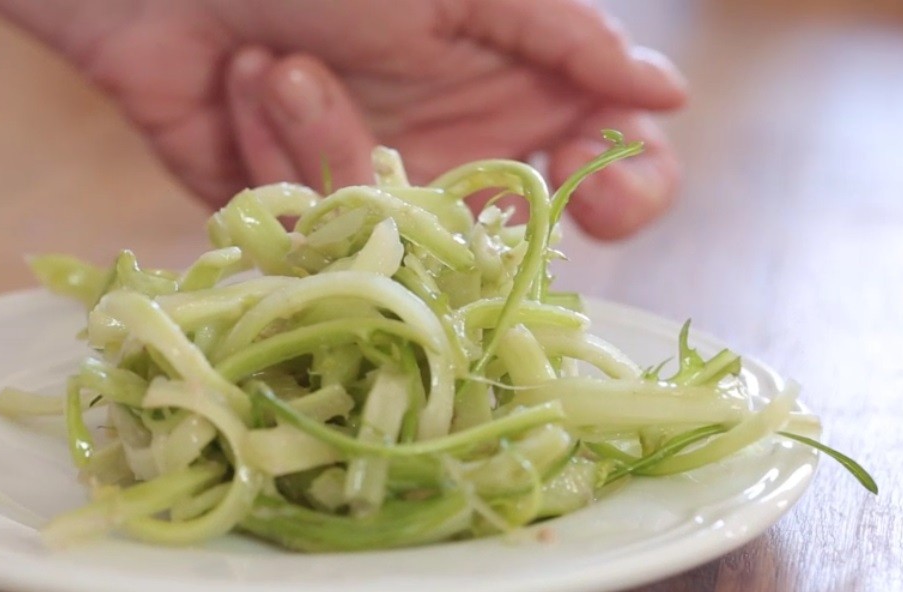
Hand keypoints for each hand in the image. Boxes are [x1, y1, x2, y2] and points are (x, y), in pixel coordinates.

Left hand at [0, 0, 685, 237]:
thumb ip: (562, 41)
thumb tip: (664, 94)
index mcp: (506, 89)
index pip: (604, 166)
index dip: (622, 191)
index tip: (601, 192)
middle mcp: (446, 151)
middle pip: (504, 239)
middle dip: (459, 214)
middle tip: (418, 171)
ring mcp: (366, 191)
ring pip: (393, 239)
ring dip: (330, 137)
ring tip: (279, 60)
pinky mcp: (289, 219)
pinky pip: (308, 235)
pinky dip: (267, 149)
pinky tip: (238, 81)